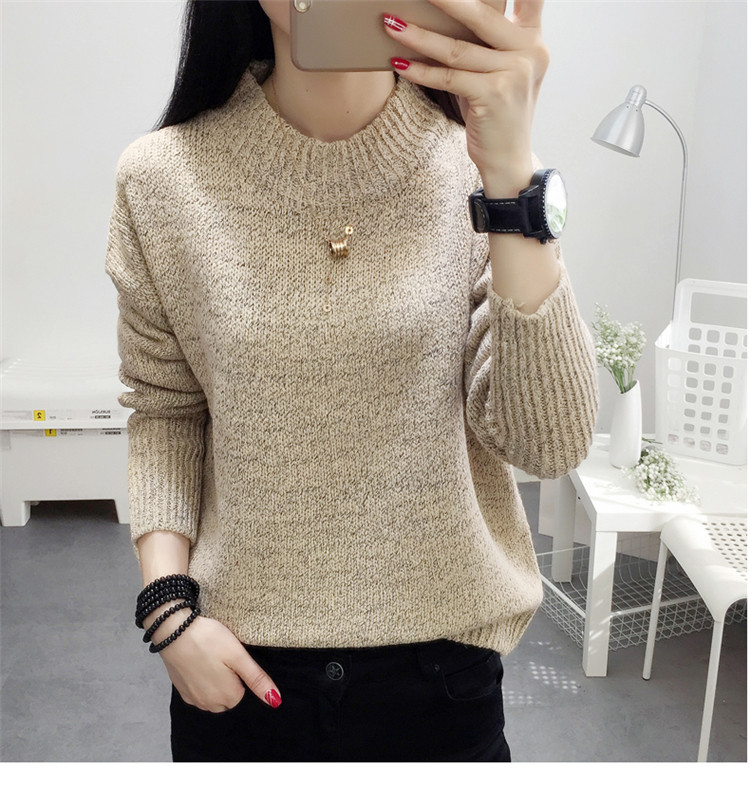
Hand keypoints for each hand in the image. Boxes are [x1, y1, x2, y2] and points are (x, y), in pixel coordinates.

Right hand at [157, 614, 281, 712]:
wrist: (174, 631)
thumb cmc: (209, 640)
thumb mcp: (238, 656)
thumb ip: (257, 679)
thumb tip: (276, 701)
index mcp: (227, 697)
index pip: (243, 692)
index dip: (240, 673)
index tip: (232, 658)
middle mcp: (209, 704)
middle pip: (228, 697)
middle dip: (229, 681)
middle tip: (222, 656)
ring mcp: (193, 699)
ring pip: (213, 696)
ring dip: (214, 682)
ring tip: (210, 658)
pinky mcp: (181, 690)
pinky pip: (198, 691)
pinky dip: (200, 680)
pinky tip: (198, 662)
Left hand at [383, 0, 548, 184]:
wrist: (508, 160)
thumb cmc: (497, 116)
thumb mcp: (500, 73)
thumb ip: (487, 44)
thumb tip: (448, 14)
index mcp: (533, 41)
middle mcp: (529, 52)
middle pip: (480, 14)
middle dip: (444, 0)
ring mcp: (514, 73)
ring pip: (457, 48)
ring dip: (418, 35)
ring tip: (390, 23)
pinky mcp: (494, 95)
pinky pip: (449, 77)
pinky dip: (420, 71)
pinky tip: (399, 62)